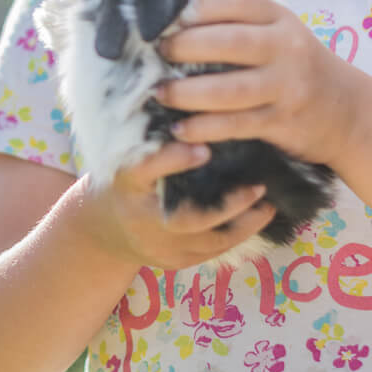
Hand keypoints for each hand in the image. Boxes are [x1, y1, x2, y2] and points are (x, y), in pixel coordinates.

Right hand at [77, 139, 278, 269]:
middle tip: (258, 187)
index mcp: (126, 183)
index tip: (203, 148)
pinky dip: (237, 236)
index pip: (145, 169)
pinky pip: (211, 252)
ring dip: (244, 224)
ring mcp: (158, 246)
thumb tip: (198, 109)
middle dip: (228, 206)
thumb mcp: (130, 156)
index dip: (173, 160)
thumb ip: (158, 141)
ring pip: (207, 241)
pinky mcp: (174, 262)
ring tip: (267, 205)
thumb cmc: (126, 180)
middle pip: (186, 219)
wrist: (104, 229)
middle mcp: (140, 218)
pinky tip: (256, 219)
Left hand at [154, 0, 366, 167]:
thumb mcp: (277, 32)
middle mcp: (287, 47)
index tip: (169, 16)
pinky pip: (236, 124)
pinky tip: (180, 129)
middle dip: (186, 47)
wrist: (347, 110)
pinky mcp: (282, 121)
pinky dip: (204, 128)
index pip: (237, 0)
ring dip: (187, 93)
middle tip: (157, 53)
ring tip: (159, 93)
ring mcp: (287, 86)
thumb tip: (173, 15)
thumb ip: (238, 22)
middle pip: (230, 42)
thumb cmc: (295, 64)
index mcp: (280, 18)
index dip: (199, 6)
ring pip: (230, 89)